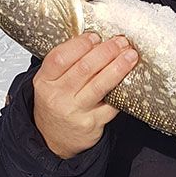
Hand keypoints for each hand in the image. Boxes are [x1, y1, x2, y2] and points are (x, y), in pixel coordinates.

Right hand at [32, 32, 137, 158]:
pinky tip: (130, 79)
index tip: (95, 36)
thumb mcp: (50, 82)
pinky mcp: (92, 124)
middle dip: (106, 51)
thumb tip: (96, 40)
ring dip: (118, 67)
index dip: (80, 44)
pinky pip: (111, 104)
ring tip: (130, 56)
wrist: (53, 140)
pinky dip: (122, 90)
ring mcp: (75, 112)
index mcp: (44, 82)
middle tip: (120, 42)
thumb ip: (67, 63)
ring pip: (100, 85)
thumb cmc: (56, 104)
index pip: (60, 58)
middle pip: (84, 68)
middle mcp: (58, 97)